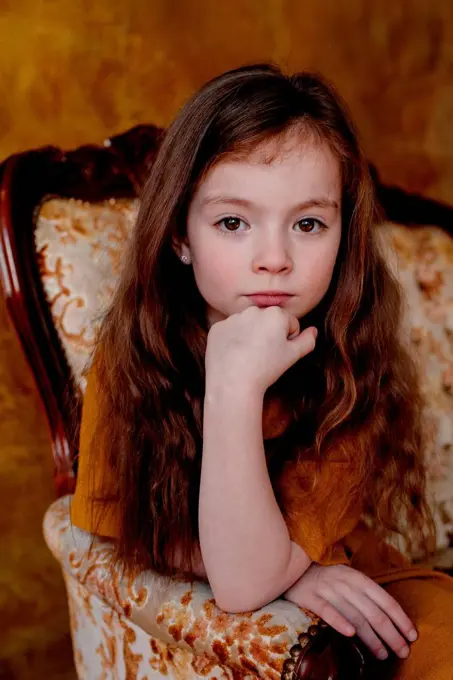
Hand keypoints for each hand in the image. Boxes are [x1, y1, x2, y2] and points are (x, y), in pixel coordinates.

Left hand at [205, 306, 316, 393]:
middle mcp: (253, 310)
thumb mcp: (294, 356)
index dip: (288, 339)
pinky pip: (230, 332)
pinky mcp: (217, 328)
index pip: (289, 323)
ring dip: (250, 336)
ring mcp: (233, 318)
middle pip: (267, 321)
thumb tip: (313, 331)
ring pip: (248, 325)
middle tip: (263, 355)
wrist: (233, 382)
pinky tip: (234, 356)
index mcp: (275, 313)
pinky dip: (232, 341)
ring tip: (248, 357)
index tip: (279, 353)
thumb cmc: (266, 369)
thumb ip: (307, 340)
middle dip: (268, 334)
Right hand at [284, 563, 417, 660]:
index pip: (385, 599)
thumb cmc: (326, 579)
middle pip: (373, 611)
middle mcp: (344, 582)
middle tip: (402, 652)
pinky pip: (326, 610)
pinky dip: (339, 621)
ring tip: (382, 654)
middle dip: (391, 634)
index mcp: (357, 577)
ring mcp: (327, 589)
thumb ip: (366, 596)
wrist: (292, 568)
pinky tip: (350, 635)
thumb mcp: (348, 580)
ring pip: (354, 615)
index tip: (412, 635)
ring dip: (371, 637)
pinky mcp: (309, 596)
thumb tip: (390, 621)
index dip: (400, 618)